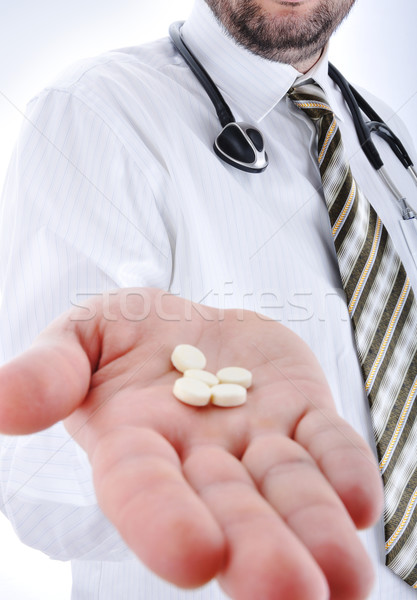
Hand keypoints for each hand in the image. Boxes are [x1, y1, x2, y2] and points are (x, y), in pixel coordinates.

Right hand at [0, 288, 382, 599]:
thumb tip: (6, 404)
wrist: (188, 324)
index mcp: (137, 446)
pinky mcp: (303, 412)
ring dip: (316, 528)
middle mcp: (201, 458)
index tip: (194, 554)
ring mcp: (258, 438)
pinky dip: (344, 471)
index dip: (163, 520)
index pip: (143, 490)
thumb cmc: (126, 335)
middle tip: (293, 593)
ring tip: (345, 577)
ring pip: (288, 490)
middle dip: (258, 549)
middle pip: (229, 509)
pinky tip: (360, 500)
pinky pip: (328, 446)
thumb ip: (48, 371)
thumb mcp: (80, 336)